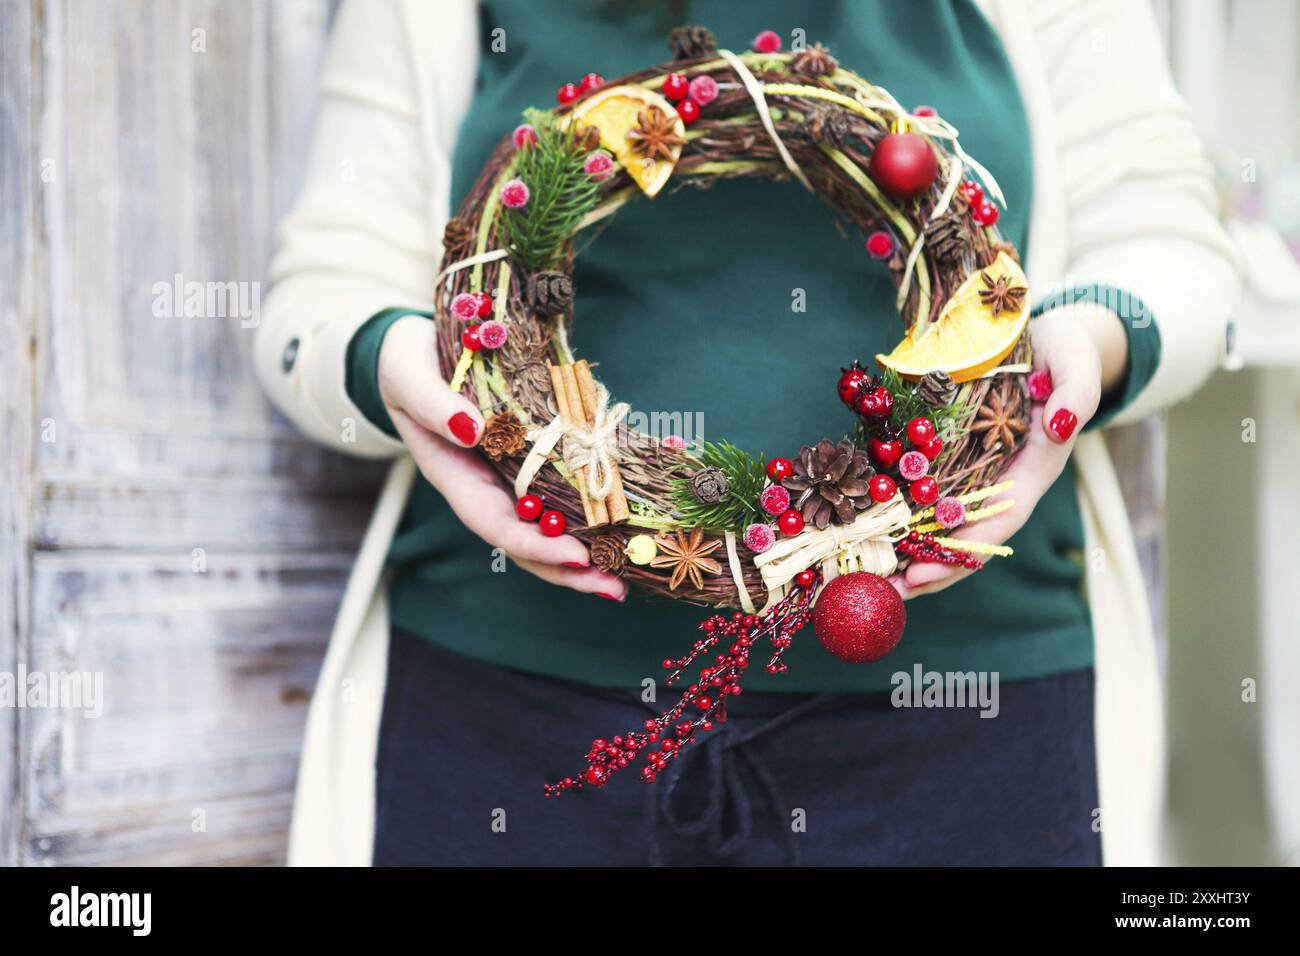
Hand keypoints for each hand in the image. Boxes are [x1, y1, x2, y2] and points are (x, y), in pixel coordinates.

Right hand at [377, 315, 626, 599]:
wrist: (418, 349)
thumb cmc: (407, 365)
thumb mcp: (408, 376)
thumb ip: (433, 406)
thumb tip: (470, 429)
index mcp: (456, 477)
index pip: (496, 525)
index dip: (535, 546)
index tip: (576, 556)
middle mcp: (487, 486)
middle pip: (529, 541)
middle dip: (570, 568)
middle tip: (615, 587)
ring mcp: (512, 475)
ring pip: (551, 522)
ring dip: (590, 547)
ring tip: (630, 566)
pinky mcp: (535, 455)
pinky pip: (565, 487)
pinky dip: (597, 502)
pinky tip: (632, 515)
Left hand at [890, 304, 1127, 598]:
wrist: (1053, 341)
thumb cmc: (1066, 351)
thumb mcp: (1077, 363)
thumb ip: (1077, 393)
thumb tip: (1062, 424)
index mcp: (1034, 469)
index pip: (998, 523)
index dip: (961, 552)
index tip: (922, 572)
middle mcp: (1005, 482)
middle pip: (965, 541)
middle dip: (926, 570)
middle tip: (880, 593)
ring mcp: (978, 475)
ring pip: (942, 528)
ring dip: (905, 555)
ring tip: (863, 577)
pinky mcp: (954, 462)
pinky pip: (926, 499)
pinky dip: (898, 519)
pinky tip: (864, 532)